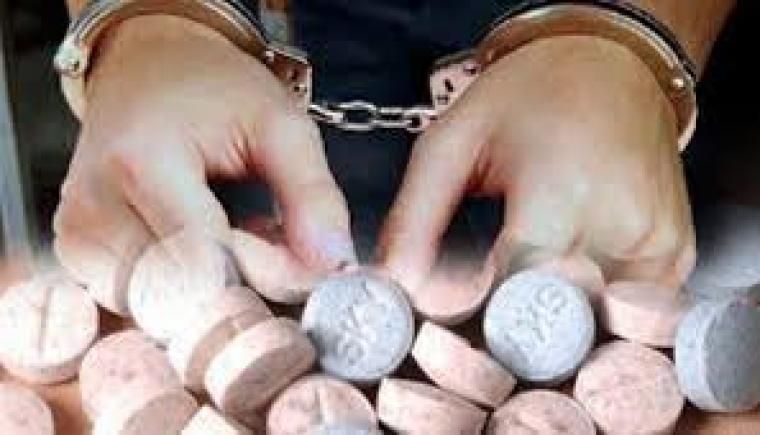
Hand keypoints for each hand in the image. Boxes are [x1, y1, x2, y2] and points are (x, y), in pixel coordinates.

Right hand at [54, 16, 353, 312]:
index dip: (270, 270)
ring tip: (231, 232)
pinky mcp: (75, 256)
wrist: (146, 66)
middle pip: (186, 296)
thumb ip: (313, 194)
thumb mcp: (281, 124)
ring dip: (213, 289)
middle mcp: (93, 208)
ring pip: (164, 309)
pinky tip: (200, 248)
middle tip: (268, 236)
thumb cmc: (215, 89)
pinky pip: (141, 303)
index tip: (304, 253)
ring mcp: (75, 238)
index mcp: (141, 165)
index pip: (213, 264)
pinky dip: (181, 290)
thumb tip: (334, 265)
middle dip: (245, 285)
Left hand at [379, 36, 694, 313]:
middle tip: (482, 289)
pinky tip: (563, 269)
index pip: (510, 295)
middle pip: (551, 321)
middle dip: (507, 322)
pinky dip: (587, 304)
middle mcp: (623, 223)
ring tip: (525, 271)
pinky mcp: (675, 254)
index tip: (450, 297)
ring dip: (549, 318)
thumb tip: (392, 287)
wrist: (610, 63)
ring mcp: (657, 244)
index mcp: (563, 190)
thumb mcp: (451, 142)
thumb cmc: (529, 94)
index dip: (471, 309)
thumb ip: (414, 220)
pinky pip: (624, 311)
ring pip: (589, 324)